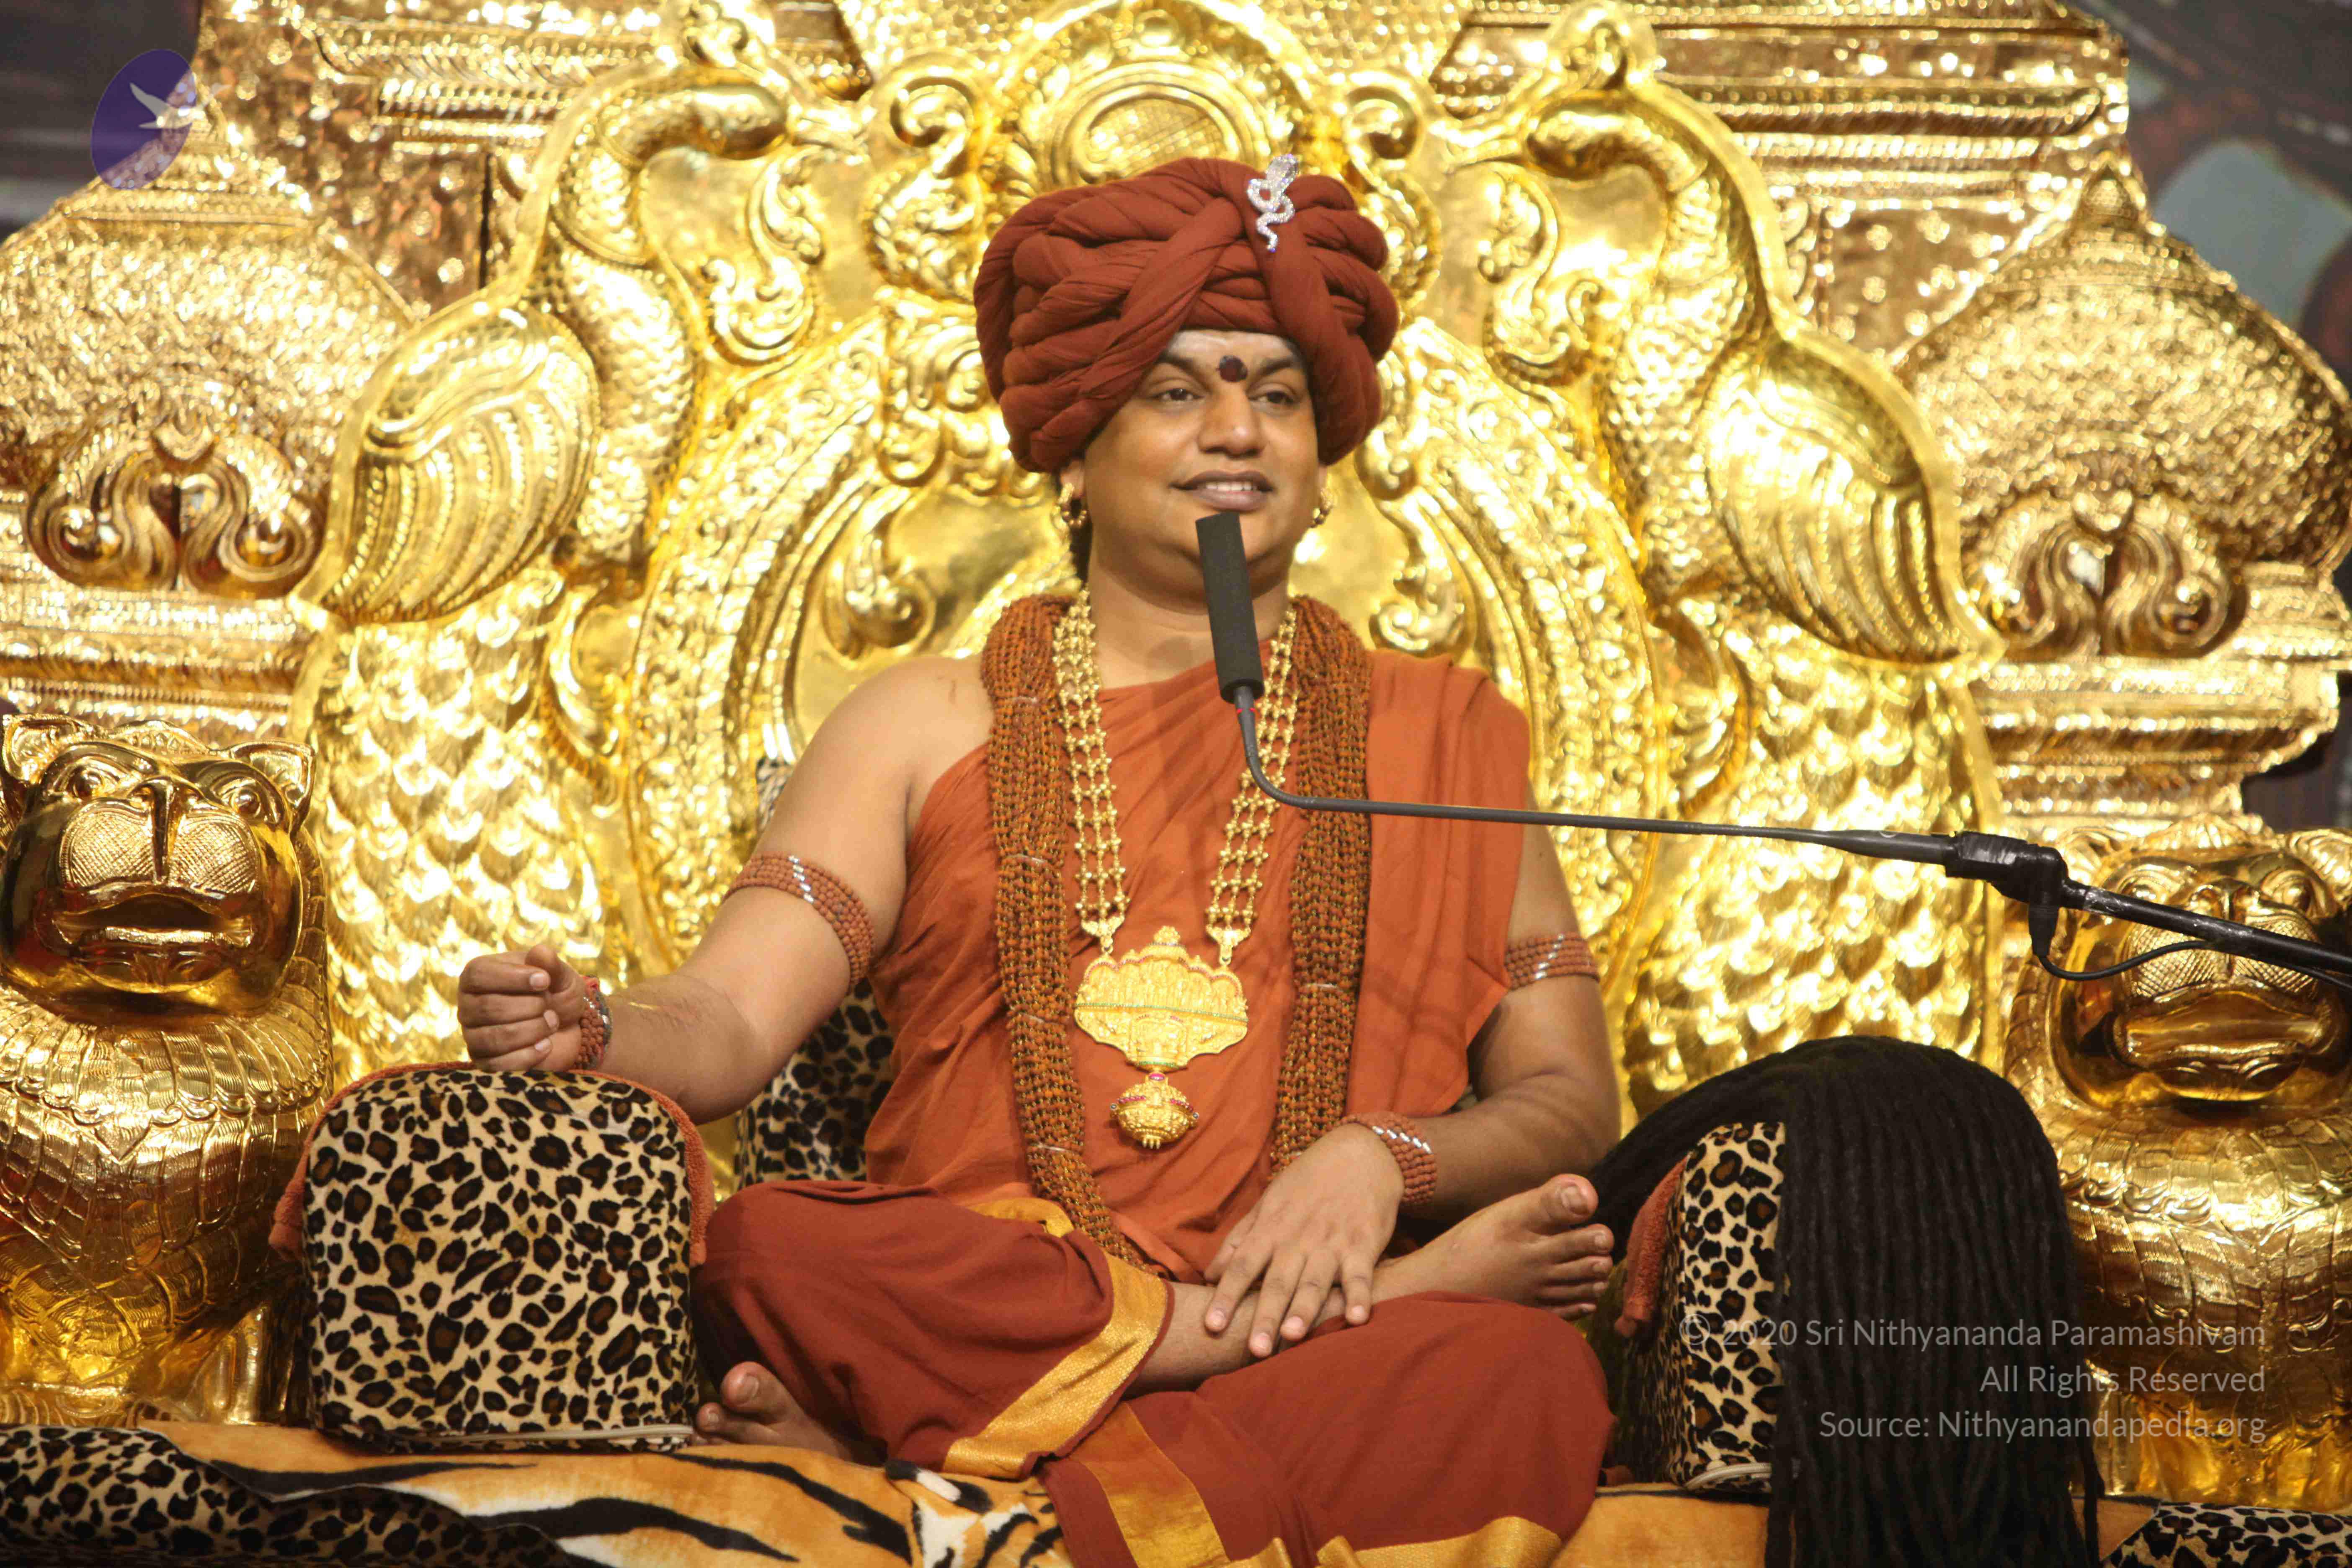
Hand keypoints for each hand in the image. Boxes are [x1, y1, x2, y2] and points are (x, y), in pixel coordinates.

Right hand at [457, 942, 587, 1069]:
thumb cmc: (556, 994)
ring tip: (552, 1022)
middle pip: (487, 1007)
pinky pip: (499, 1065)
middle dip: (529, 1007)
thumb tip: (540, 952)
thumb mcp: (559, 976)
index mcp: (478, 976)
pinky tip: (547, 1045)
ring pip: (494, 1037)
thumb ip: (551, 965)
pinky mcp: (485, 1063)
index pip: (478, 975)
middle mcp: (468, 1006)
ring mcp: (473, 1037)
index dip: (512, 978)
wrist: (565, 1028)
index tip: (544, 981)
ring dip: (532, 1030)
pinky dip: (529, 1054)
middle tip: (550, 1005)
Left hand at [1202, 1125, 1401, 1358]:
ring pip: (1315, 1280)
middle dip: (1265, 1315)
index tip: (1211, 1326)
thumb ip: (1240, 1240)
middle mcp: (1298, 1238)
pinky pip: (1360, 1274)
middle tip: (1254, 1350)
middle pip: (1278, 1281)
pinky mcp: (1363, 1244)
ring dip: (1305, 1309)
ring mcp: (1332, 1242)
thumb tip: (1210, 1275)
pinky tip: (1357, 1318)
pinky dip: (1360, 1295)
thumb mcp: (1268, 1204)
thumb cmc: (1307, 1183)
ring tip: (1293, 1337)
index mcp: (1271, 1229)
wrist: (1359, 1153)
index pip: (1243, 1266)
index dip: (1227, 1296)